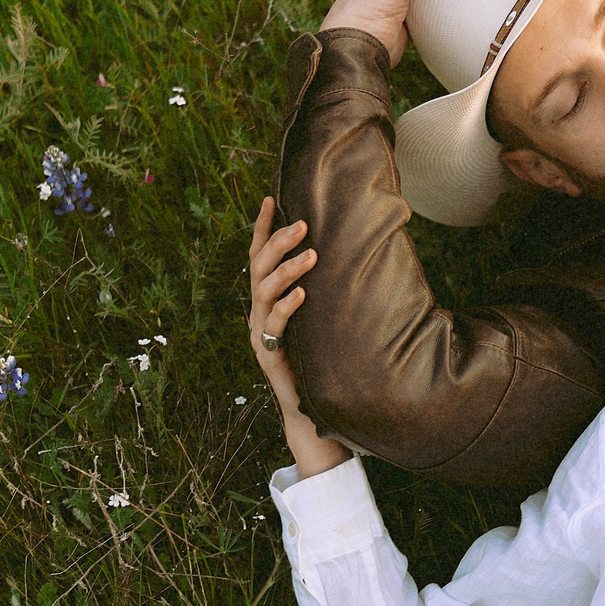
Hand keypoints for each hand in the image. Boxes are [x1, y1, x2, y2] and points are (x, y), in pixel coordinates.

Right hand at [249, 197, 348, 477]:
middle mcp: (258, 311)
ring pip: (263, 291)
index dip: (261, 227)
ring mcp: (260, 332)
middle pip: (257, 267)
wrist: (309, 407)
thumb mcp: (319, 315)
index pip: (258, 255)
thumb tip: (347, 250)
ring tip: (311, 256)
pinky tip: (303, 295)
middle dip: (278, 242)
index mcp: (267, 298)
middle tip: (303, 224)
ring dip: (287, 270)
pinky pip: (274, 326)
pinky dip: (287, 307)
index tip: (269, 198)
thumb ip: (322, 288)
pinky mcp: (268, 354)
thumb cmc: (319, 357)